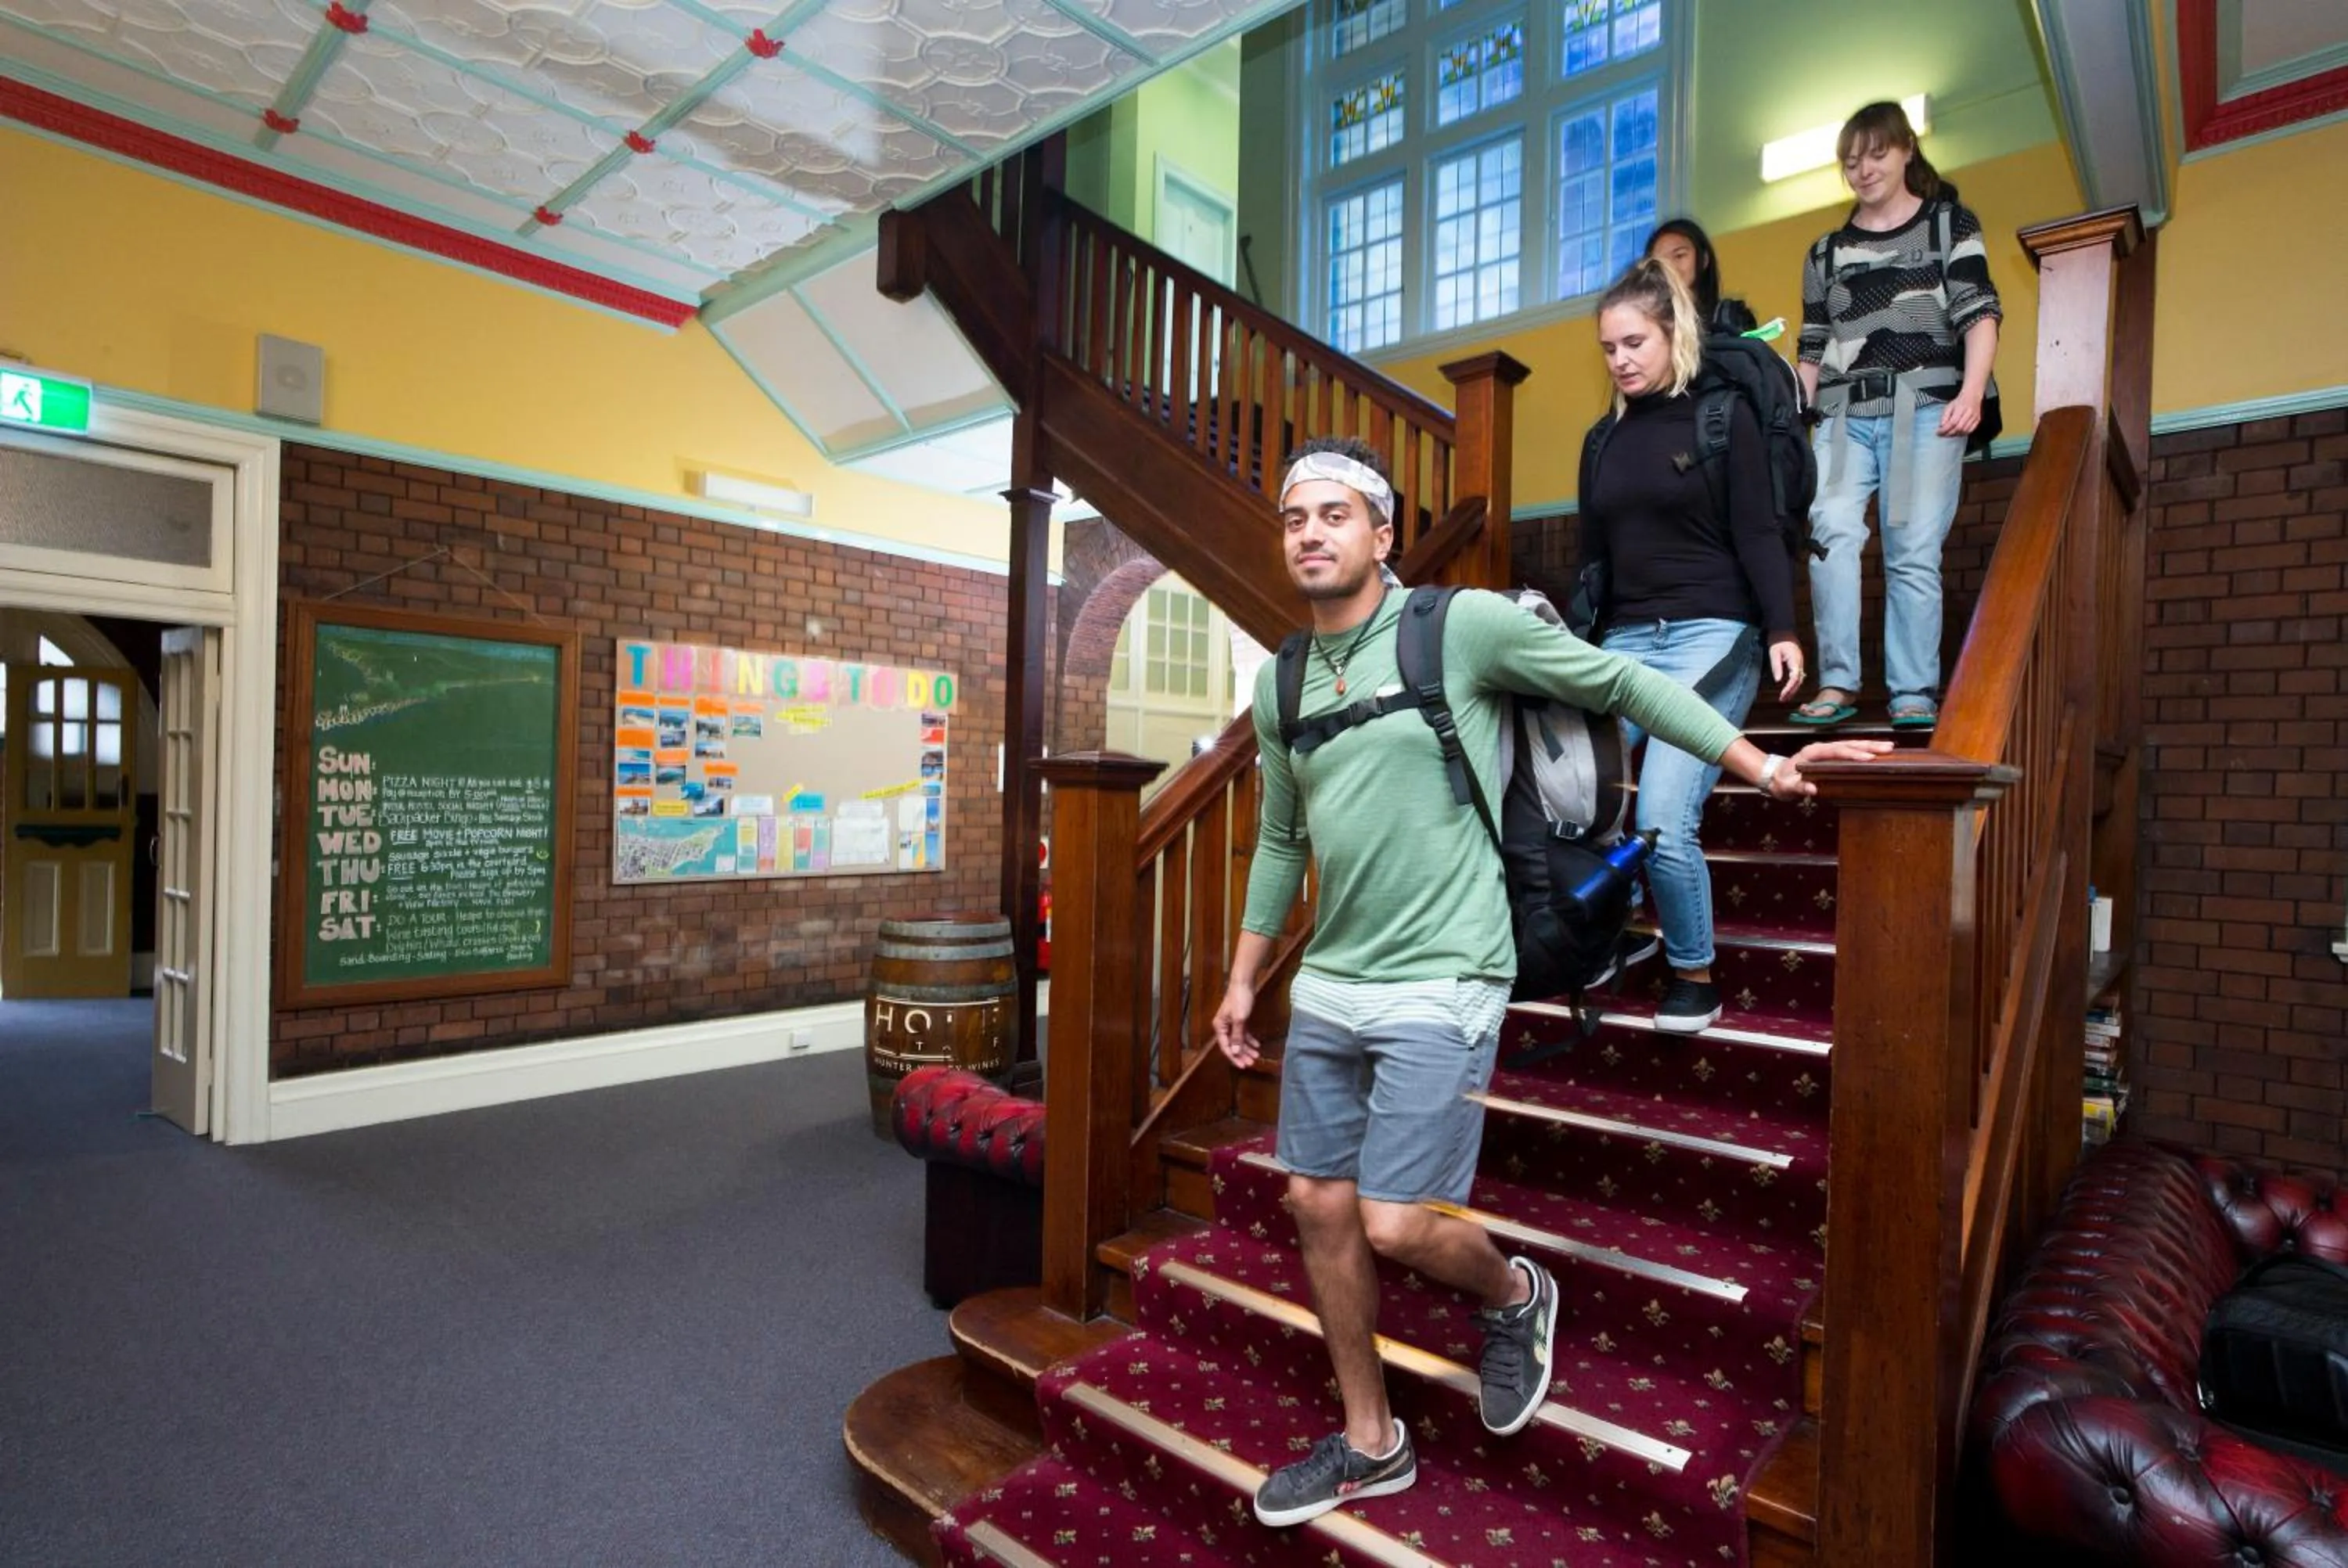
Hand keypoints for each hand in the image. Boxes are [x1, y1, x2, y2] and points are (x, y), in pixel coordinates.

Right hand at [1213, 979, 1261, 1068]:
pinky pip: (1243, 1033)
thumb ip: (1237, 1037)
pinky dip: (1249, 1039)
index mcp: (1220, 1027)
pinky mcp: (1239, 1019)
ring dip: (1247, 1048)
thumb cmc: (1240, 1000)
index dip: (1234, 1057)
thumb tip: (1234, 1052)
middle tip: (1252, 1063)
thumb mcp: (1239, 1019)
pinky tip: (1257, 1045)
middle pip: (1232, 1045)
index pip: (1226, 1047)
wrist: (1243, 983)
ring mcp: (1231, 1023)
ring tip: (1256, 1056)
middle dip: (1242, 1055)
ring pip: (1239, 1040)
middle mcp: (1224, 1026)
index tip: (1243, 1066)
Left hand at [1768, 638, 1804, 703]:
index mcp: (1795, 660)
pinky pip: (1798, 675)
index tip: (1782, 695)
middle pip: (1798, 681)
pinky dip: (1794, 683)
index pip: (1794, 678)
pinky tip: (1789, 689)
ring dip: (1793, 689)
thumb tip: (1778, 681)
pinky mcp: (1798, 662)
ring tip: (1785, 697)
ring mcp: (1800, 662)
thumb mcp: (1773, 653)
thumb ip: (1776, 666)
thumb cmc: (1777, 639)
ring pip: (1799, 679)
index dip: (1789, 688)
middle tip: (1783, 700)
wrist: (1783, 628)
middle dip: (1791, 691)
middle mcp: (1800, 662)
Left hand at [1771, 739, 1895, 797]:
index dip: (1852, 754)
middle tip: (1888, 748)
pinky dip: (1862, 749)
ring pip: (1850, 744)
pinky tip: (1876, 751)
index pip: (1835, 751)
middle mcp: (1820, 748)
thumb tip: (1812, 789)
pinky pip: (1848, 750)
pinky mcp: (1829, 755)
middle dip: (1868, 746)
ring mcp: (1825, 750)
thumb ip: (1797, 787)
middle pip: (1847, 744)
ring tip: (1889, 747)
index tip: (1868, 757)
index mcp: (1811, 753)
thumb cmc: (1781, 782)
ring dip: (1869, 745)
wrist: (1774, 776)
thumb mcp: (1786, 787)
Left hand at [1937, 389, 1983, 437]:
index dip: (1945, 429)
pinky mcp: (1978, 420)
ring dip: (1955, 434)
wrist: (1973, 396)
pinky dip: (1963, 434)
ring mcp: (1975, 417)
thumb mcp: (1949, 406)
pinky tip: (1957, 433)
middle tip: (1943, 435)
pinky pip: (1970, 430)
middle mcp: (1969, 413)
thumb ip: (1945, 416)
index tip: (1938, 432)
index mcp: (1961, 408)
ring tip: (1949, 434)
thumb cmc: (1959, 401)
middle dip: (1949, 433)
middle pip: (1959, 428)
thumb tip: (1942, 426)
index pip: (1952, 422)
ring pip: (1964, 430)